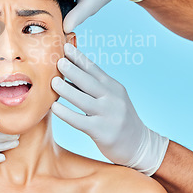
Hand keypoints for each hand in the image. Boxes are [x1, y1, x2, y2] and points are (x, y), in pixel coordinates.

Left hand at [50, 43, 167, 175]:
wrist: (139, 145)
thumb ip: (94, 86)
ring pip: (84, 99)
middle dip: (73, 70)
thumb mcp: (112, 98)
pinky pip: (80, 121)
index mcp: (113, 87)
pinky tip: (54, 107)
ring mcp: (108, 115)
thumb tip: (68, 72)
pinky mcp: (102, 132)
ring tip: (53, 82)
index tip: (65, 47)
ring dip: (67, 89)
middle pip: (89, 81)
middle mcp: (112, 98)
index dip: (79, 58)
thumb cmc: (118, 118)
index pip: (94, 69)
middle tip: (58, 61)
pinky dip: (66, 113)